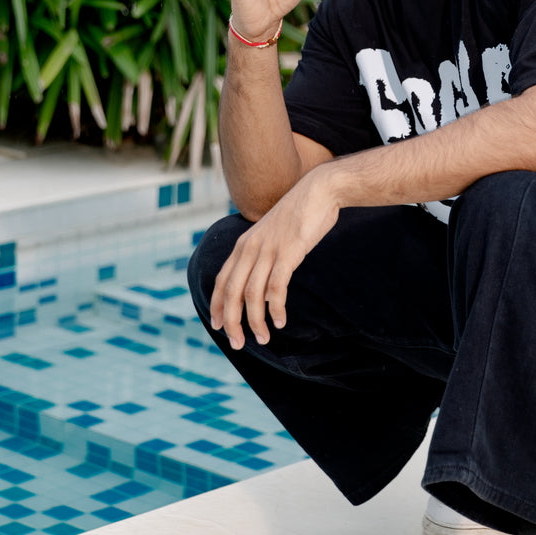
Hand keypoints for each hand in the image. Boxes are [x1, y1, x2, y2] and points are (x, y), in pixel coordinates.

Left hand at [210, 168, 340, 348]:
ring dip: (255, 321)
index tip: (218, 326)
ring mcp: (268, 250)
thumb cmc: (299, 215)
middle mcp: (250, 248)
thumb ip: (263, 261)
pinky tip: (280, 321)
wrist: (319, 190)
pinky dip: (275, 308)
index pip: (221, 280)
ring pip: (251, 295)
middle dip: (231, 322)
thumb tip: (262, 294)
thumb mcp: (273, 237)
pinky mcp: (287, 253)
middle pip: (231, 292)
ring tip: (262, 338)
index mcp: (243, 244)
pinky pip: (275, 288)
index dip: (216, 305)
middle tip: (238, 343)